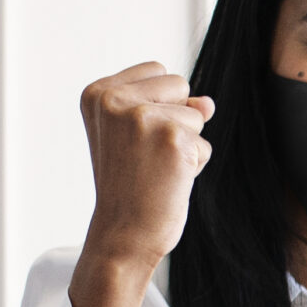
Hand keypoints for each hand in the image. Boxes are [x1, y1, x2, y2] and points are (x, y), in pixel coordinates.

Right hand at [70, 62, 214, 306]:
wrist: (123, 235)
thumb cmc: (131, 186)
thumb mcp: (141, 138)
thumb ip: (173, 107)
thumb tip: (208, 103)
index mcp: (98, 93)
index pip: (158, 71)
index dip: (160, 106)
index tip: (134, 140)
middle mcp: (114, 99)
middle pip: (179, 83)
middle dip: (176, 120)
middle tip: (146, 157)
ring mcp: (142, 116)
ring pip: (196, 114)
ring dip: (186, 146)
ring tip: (156, 170)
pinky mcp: (171, 137)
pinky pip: (205, 144)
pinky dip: (195, 166)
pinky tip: (168, 181)